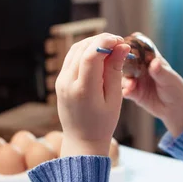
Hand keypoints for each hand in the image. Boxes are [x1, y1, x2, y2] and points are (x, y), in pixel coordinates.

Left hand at [55, 33, 130, 157]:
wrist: (82, 141)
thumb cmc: (103, 123)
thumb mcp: (114, 98)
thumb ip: (116, 70)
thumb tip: (122, 46)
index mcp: (83, 90)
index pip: (91, 54)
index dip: (106, 42)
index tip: (121, 41)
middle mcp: (67, 83)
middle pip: (82, 48)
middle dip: (101, 40)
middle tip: (119, 43)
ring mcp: (61, 81)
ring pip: (75, 50)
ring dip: (92, 43)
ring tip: (110, 48)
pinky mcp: (60, 81)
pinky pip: (71, 58)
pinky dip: (85, 51)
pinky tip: (98, 55)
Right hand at [122, 33, 182, 136]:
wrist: (175, 109)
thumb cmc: (175, 89)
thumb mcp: (169, 78)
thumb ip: (160, 71)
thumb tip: (155, 63)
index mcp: (150, 59)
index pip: (139, 46)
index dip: (131, 43)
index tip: (124, 44)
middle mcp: (141, 68)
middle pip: (127, 59)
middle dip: (121, 60)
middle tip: (119, 62)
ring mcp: (136, 80)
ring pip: (124, 75)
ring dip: (125, 78)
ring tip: (130, 83)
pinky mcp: (134, 93)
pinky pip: (126, 90)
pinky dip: (126, 90)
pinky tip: (128, 92)